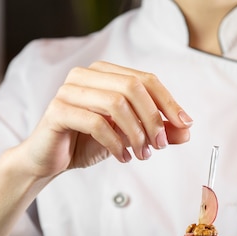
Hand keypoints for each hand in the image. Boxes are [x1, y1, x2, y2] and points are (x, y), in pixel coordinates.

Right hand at [17, 61, 192, 178]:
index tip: (185, 124)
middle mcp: (86, 75)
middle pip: (133, 87)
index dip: (169, 101)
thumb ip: (157, 131)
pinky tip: (122, 157)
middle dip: (153, 119)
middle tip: (159, 145)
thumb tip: (186, 131)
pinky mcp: (58, 111)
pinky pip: (96, 123)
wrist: (50, 160)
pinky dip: (116, 143)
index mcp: (105, 74)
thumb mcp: (129, 136)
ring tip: (141, 155)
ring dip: (136, 133)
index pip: (145, 79)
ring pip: (116, 104)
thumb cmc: (88, 142)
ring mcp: (69, 90)